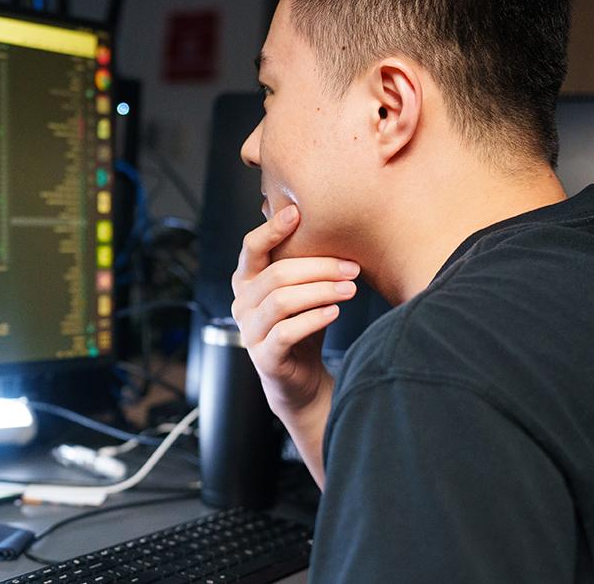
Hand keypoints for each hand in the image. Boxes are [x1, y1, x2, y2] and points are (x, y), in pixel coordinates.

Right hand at [231, 205, 357, 487]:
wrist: (301, 380)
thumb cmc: (303, 327)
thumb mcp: (301, 291)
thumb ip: (302, 264)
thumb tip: (329, 221)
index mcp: (246, 282)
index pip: (251, 248)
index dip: (271, 229)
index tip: (297, 213)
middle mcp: (242, 304)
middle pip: (277, 274)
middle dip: (319, 267)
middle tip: (352, 267)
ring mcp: (249, 331)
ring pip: (282, 301)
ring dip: (321, 291)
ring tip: (351, 288)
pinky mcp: (264, 357)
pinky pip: (287, 331)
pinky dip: (314, 318)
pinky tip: (335, 311)